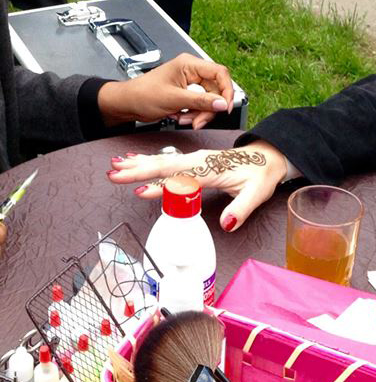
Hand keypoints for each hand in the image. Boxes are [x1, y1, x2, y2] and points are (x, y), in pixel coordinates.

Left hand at [96, 53, 233, 129]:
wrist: (127, 104)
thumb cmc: (142, 94)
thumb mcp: (173, 99)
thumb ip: (200, 101)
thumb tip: (222, 103)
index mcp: (188, 64)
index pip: (219, 73)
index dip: (226, 91)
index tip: (225, 107)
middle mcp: (191, 71)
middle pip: (215, 90)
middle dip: (207, 108)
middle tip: (198, 121)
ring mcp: (188, 83)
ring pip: (207, 100)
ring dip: (198, 114)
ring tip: (182, 119)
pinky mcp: (185, 94)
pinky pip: (198, 106)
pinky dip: (191, 115)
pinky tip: (179, 117)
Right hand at [107, 140, 288, 230]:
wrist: (267, 158)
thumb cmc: (261, 174)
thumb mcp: (258, 193)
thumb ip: (241, 209)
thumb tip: (227, 224)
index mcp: (211, 168)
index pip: (181, 178)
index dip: (160, 185)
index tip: (141, 191)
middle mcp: (199, 161)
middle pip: (163, 166)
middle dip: (137, 170)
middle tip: (114, 174)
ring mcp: (194, 160)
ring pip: (161, 162)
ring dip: (138, 164)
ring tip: (115, 167)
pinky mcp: (192, 162)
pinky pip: (166, 162)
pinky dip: (148, 161)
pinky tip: (133, 160)